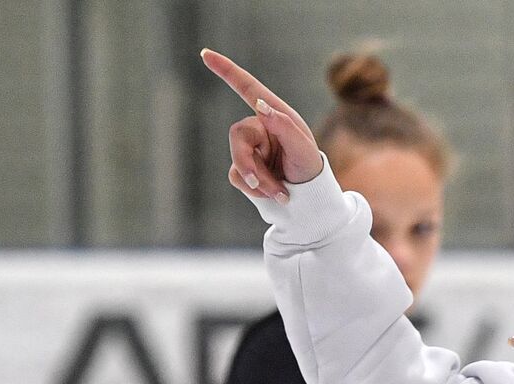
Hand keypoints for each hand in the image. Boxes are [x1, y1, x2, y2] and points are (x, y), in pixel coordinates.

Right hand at [201, 48, 322, 202]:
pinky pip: (237, 177)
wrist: (308, 199)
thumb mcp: (303, 148)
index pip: (247, 87)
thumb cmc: (309, 168)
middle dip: (248, 162)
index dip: (226, 70)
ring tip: (281, 193)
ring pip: (237, 161)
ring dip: (259, 181)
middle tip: (259, 183)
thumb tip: (260, 104)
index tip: (205, 53)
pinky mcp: (245, 168)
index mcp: (275, 114)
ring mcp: (250, 148)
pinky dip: (256, 190)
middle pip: (236, 135)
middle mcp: (260, 127)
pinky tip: (274, 194)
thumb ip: (283, 126)